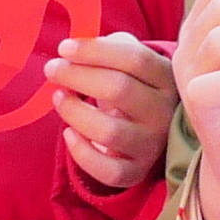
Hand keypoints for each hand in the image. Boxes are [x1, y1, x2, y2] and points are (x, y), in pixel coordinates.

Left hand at [49, 32, 176, 191]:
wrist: (148, 128)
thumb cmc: (131, 85)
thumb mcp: (129, 61)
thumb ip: (108, 49)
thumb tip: (72, 52)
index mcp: (167, 78)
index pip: (135, 59)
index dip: (95, 51)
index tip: (63, 48)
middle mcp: (164, 113)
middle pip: (119, 89)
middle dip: (77, 76)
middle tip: (52, 69)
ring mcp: (152, 145)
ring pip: (109, 131)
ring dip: (74, 112)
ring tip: (59, 97)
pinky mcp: (136, 171)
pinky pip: (108, 171)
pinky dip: (81, 153)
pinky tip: (69, 134)